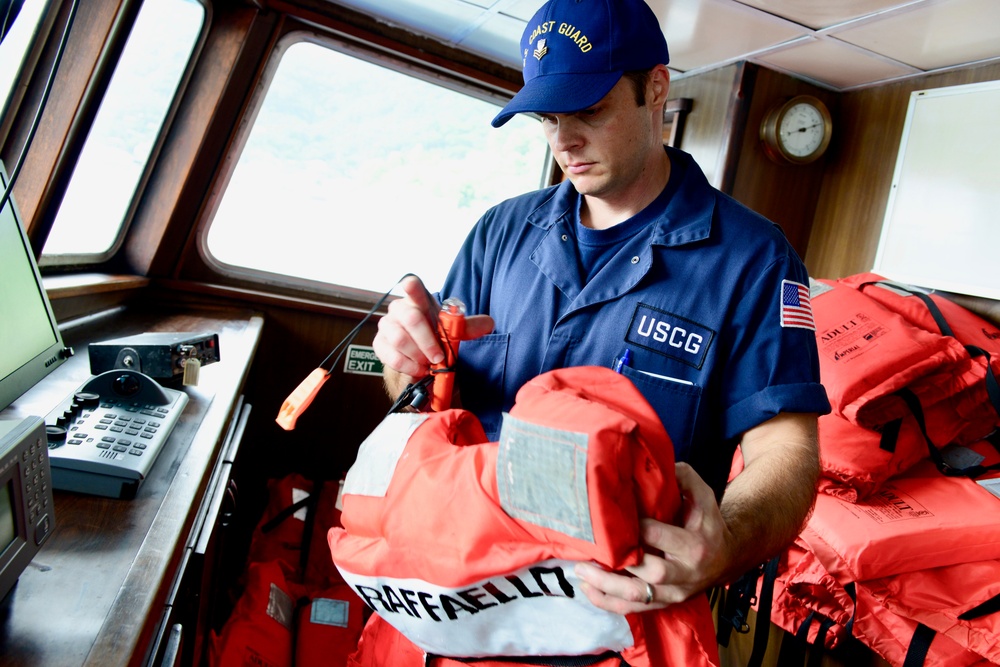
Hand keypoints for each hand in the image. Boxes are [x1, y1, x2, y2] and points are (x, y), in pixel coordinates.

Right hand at [373, 275, 493, 379]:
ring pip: (400, 340)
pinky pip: (392, 357)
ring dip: (418, 355)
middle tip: (438, 356)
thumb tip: (488, 324)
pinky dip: (408, 367)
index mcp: (417, 299)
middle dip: (427, 341)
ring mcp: (386, 326)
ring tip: (429, 364)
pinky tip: (418, 370)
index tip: (410, 284)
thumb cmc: (434, 334)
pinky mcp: (379, 344)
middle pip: (411, 319)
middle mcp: (398, 309)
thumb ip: (467, 326)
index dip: (411, 286)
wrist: (419, 353)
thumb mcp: (452, 330)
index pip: (413, 287)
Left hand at [574, 463, 731, 613]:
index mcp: (694, 544)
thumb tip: (657, 463)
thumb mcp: (703, 496)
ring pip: (639, 597)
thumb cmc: (707, 522)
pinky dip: (608, 603)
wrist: (727, 558)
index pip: (661, 536)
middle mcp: (685, 573)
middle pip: (652, 573)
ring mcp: (674, 593)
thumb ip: (683, 478)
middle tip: (592, 550)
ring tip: (581, 571)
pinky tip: (588, 589)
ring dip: (607, 587)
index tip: (612, 518)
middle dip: (619, 564)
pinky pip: (634, 610)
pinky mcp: (664, 604)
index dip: (636, 528)